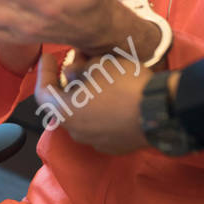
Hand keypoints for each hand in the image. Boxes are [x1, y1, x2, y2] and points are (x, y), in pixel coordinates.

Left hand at [34, 49, 151, 154]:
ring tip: (97, 77)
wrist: (161, 112)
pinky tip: (112, 96)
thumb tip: (69, 73)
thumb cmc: (124, 85)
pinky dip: (99, 109)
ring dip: (85, 96)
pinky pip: (100, 124)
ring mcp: (96, 142)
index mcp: (66, 112)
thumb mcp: (99, 66)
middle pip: (64, 104)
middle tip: (76, 62)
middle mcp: (76, 132)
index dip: (44, 72)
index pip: (43, 93)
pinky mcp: (114, 146)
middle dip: (68, 82)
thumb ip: (78, 68)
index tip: (48, 57)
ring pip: (83, 115)